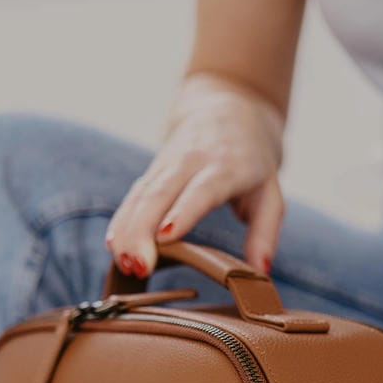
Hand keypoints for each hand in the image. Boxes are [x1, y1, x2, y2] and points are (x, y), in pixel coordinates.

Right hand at [106, 73, 284, 277]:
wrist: (226, 109)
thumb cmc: (251, 160)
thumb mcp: (270, 193)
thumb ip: (265, 234)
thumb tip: (259, 274)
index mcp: (227, 165)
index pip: (202, 189)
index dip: (183, 211)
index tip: (166, 236)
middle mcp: (192, 160)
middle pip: (161, 194)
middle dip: (143, 230)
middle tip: (137, 266)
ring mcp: (167, 164)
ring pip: (142, 195)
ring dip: (128, 230)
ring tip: (123, 263)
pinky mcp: (152, 171)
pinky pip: (133, 196)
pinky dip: (121, 221)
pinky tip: (113, 246)